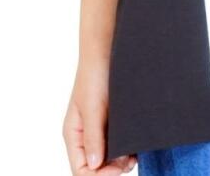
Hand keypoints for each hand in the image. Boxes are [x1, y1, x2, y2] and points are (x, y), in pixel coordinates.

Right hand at [62, 58, 136, 173]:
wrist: (108, 47)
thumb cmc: (95, 74)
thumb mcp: (93, 106)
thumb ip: (93, 136)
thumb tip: (95, 165)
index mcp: (73, 134)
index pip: (81, 170)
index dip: (100, 175)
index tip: (120, 169)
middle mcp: (84, 134)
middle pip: (95, 167)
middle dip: (113, 169)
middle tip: (131, 161)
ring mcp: (98, 128)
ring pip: (107, 157)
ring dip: (120, 160)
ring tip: (135, 154)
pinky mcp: (111, 120)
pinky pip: (116, 142)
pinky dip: (125, 147)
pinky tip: (136, 143)